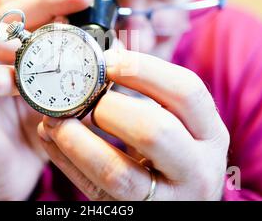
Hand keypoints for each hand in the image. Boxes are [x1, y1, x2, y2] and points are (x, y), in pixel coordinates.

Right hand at [0, 0, 94, 199]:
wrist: (11, 176)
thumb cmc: (36, 131)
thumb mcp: (61, 95)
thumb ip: (78, 69)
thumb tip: (114, 46)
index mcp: (4, 50)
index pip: (19, 6)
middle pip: (0, 12)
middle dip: (42, 0)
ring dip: (14, 37)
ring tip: (48, 48)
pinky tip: (18, 85)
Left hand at [37, 49, 229, 199]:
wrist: (177, 203)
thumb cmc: (173, 153)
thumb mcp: (177, 122)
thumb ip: (151, 93)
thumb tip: (102, 56)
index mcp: (211, 133)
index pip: (187, 91)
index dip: (143, 69)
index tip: (108, 61)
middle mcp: (198, 169)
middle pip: (154, 130)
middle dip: (110, 108)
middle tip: (86, 98)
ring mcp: (166, 199)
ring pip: (117, 172)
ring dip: (77, 140)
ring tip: (56, 119)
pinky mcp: (133, 215)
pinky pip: (93, 191)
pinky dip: (65, 161)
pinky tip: (50, 138)